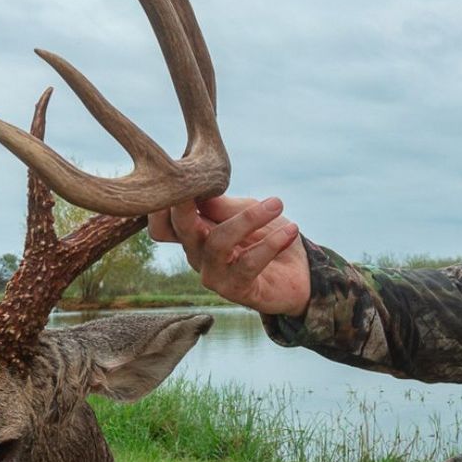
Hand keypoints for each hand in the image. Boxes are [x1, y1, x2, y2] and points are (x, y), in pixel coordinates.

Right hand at [149, 194, 310, 316]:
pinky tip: (290, 231)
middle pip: (179, 228)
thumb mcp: (245, 210)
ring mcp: (213, 274)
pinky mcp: (235, 290)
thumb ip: (221, 203)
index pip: (163, 220)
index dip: (163, 201)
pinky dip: (271, 243)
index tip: (182, 171)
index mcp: (194, 232)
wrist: (299, 272)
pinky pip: (248, 264)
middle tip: (205, 182)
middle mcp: (196, 253)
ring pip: (218, 242)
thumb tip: (197, 186)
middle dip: (188, 204)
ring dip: (248, 220)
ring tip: (276, 205)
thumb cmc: (267, 235)